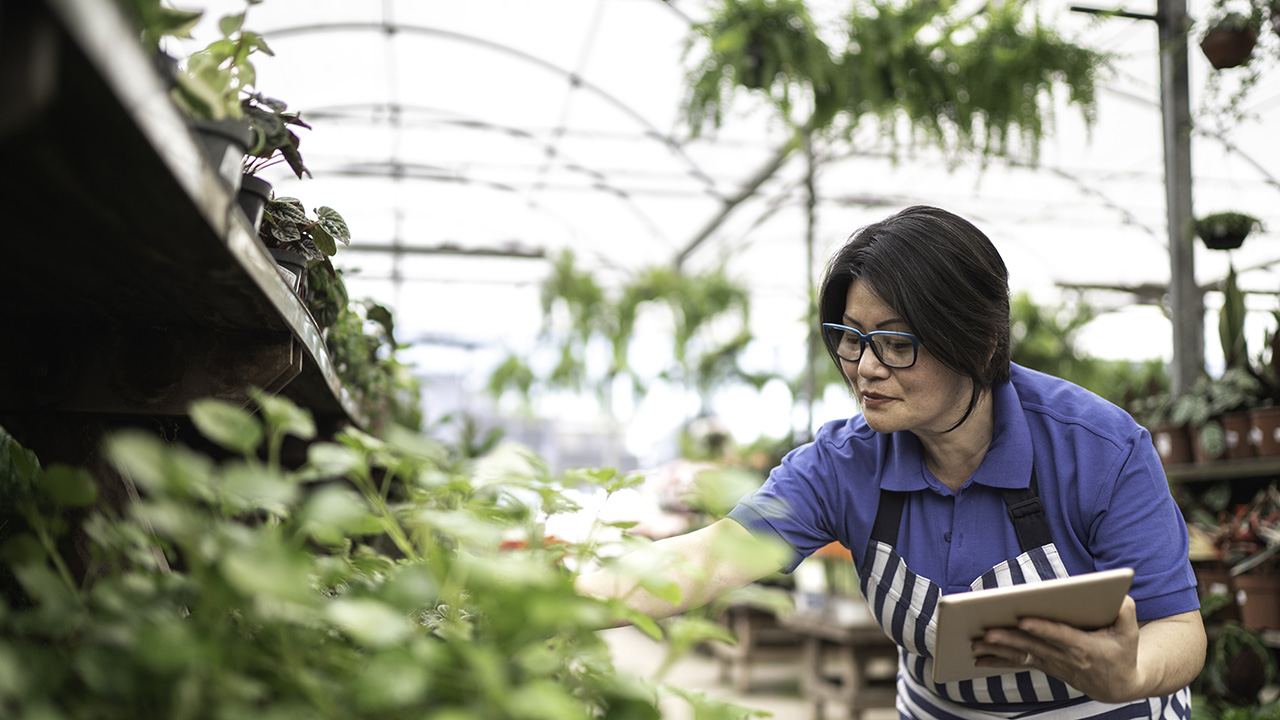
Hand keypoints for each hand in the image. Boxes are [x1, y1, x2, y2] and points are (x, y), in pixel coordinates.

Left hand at [971, 595, 1142, 701]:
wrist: (1118, 685)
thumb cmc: (1122, 653)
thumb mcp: (1130, 634)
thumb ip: (1126, 613)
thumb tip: (1120, 595)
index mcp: (1084, 648)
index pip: (1060, 636)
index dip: (1042, 629)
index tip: (1024, 621)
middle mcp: (1065, 658)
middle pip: (1034, 646)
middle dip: (1010, 639)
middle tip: (987, 632)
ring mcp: (1053, 664)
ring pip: (1022, 656)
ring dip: (997, 651)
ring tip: (975, 645)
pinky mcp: (1045, 666)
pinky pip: (1020, 663)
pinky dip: (999, 661)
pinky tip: (979, 659)